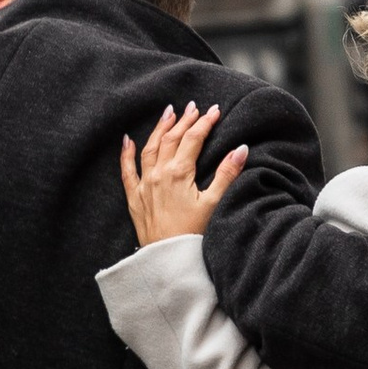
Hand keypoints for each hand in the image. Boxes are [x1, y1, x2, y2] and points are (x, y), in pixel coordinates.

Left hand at [120, 102, 246, 246]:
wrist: (168, 261)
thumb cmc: (193, 235)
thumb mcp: (214, 204)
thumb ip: (226, 174)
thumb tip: (241, 150)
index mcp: (179, 173)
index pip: (193, 139)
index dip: (205, 122)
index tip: (215, 110)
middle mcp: (158, 174)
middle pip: (172, 139)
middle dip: (184, 120)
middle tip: (193, 107)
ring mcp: (144, 185)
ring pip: (150, 148)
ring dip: (160, 129)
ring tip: (168, 113)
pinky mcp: (135, 198)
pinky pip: (127, 170)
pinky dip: (126, 153)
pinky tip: (127, 140)